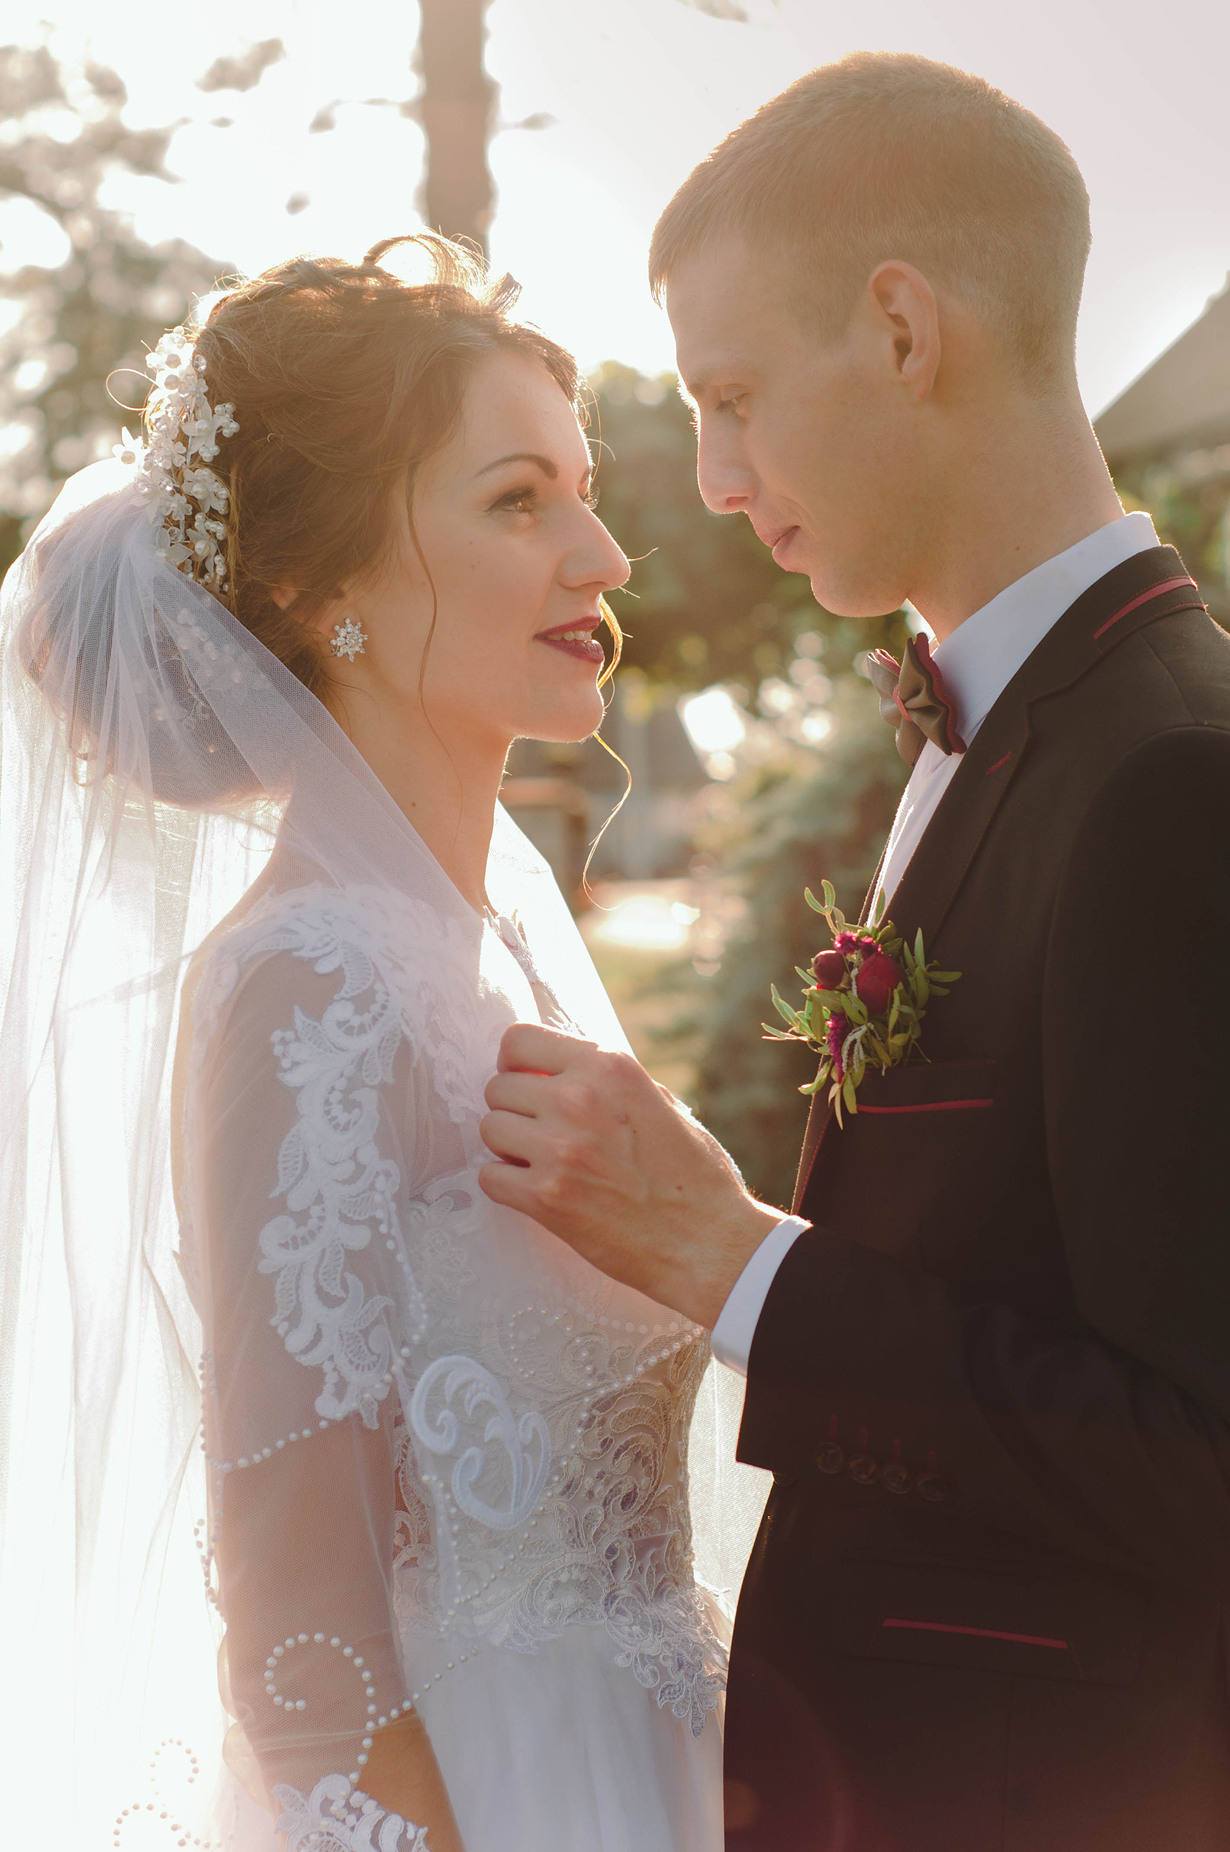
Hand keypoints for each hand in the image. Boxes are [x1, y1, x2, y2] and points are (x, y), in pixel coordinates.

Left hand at [478, 1023, 782, 1327]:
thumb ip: (605, 1080)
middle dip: (515, 1111)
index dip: (515, 1065)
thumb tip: (556, 1066)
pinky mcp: (545, 1196)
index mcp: (609, 1067)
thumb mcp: (657, 1100)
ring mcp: (559, 1147)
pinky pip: (489, 1176)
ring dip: (509, 1147)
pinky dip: (507, 1185)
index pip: (519, 1040)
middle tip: (542, 1134)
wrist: (706, 1242)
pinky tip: (538, 1191)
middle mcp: (579, 1098)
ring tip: (544, 1163)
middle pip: (498, 1087)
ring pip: (490, 1128)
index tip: (526, 1084)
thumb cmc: (690, 1174)